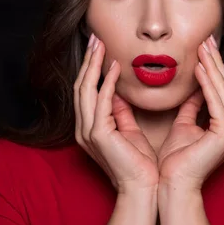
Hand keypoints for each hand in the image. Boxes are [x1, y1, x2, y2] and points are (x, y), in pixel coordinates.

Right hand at [74, 34, 158, 193]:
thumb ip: (120, 111)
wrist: (143, 187)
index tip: (99, 47)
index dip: (91, 68)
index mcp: (90, 127)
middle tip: (95, 37)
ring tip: (100, 44)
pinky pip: (101, 101)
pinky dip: (106, 82)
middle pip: (81, 86)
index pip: (86, 90)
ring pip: (85, 89)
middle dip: (88, 60)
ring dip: (93, 65)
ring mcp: (88, 131)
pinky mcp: (98, 135)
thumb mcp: (128, 130)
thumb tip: (117, 91)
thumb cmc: (139, 162)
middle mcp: (83, 128)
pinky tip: (115, 67)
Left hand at [157, 34, 223, 190]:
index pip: (222, 91)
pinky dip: (207, 83)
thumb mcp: (184, 126)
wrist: (172, 184)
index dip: (214, 68)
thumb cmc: (175, 161)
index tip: (205, 49)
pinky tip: (200, 67)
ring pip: (223, 91)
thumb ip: (192, 108)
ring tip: (203, 48)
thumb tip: (193, 90)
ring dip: (212, 67)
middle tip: (207, 40)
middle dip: (215, 62)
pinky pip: (216, 102)